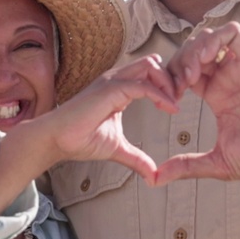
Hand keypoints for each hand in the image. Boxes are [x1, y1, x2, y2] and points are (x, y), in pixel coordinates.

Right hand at [36, 54, 176, 183]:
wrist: (56, 141)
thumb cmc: (80, 139)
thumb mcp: (118, 149)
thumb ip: (137, 158)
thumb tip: (153, 175)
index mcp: (120, 87)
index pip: (151, 72)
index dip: (168, 84)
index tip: (179, 104)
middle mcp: (117, 78)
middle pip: (155, 63)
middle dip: (173, 78)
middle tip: (183, 100)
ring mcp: (113, 81)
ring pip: (152, 66)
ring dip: (169, 83)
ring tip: (177, 104)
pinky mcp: (110, 89)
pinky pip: (144, 86)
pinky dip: (161, 95)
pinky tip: (172, 109)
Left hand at [156, 22, 239, 184]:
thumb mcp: (216, 163)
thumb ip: (186, 165)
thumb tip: (156, 179)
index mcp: (218, 96)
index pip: (186, 71)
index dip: (170, 78)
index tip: (168, 99)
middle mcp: (228, 79)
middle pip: (193, 51)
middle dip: (178, 62)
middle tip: (178, 85)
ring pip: (209, 38)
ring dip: (193, 50)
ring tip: (191, 74)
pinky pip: (234, 34)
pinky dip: (215, 39)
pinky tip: (207, 60)